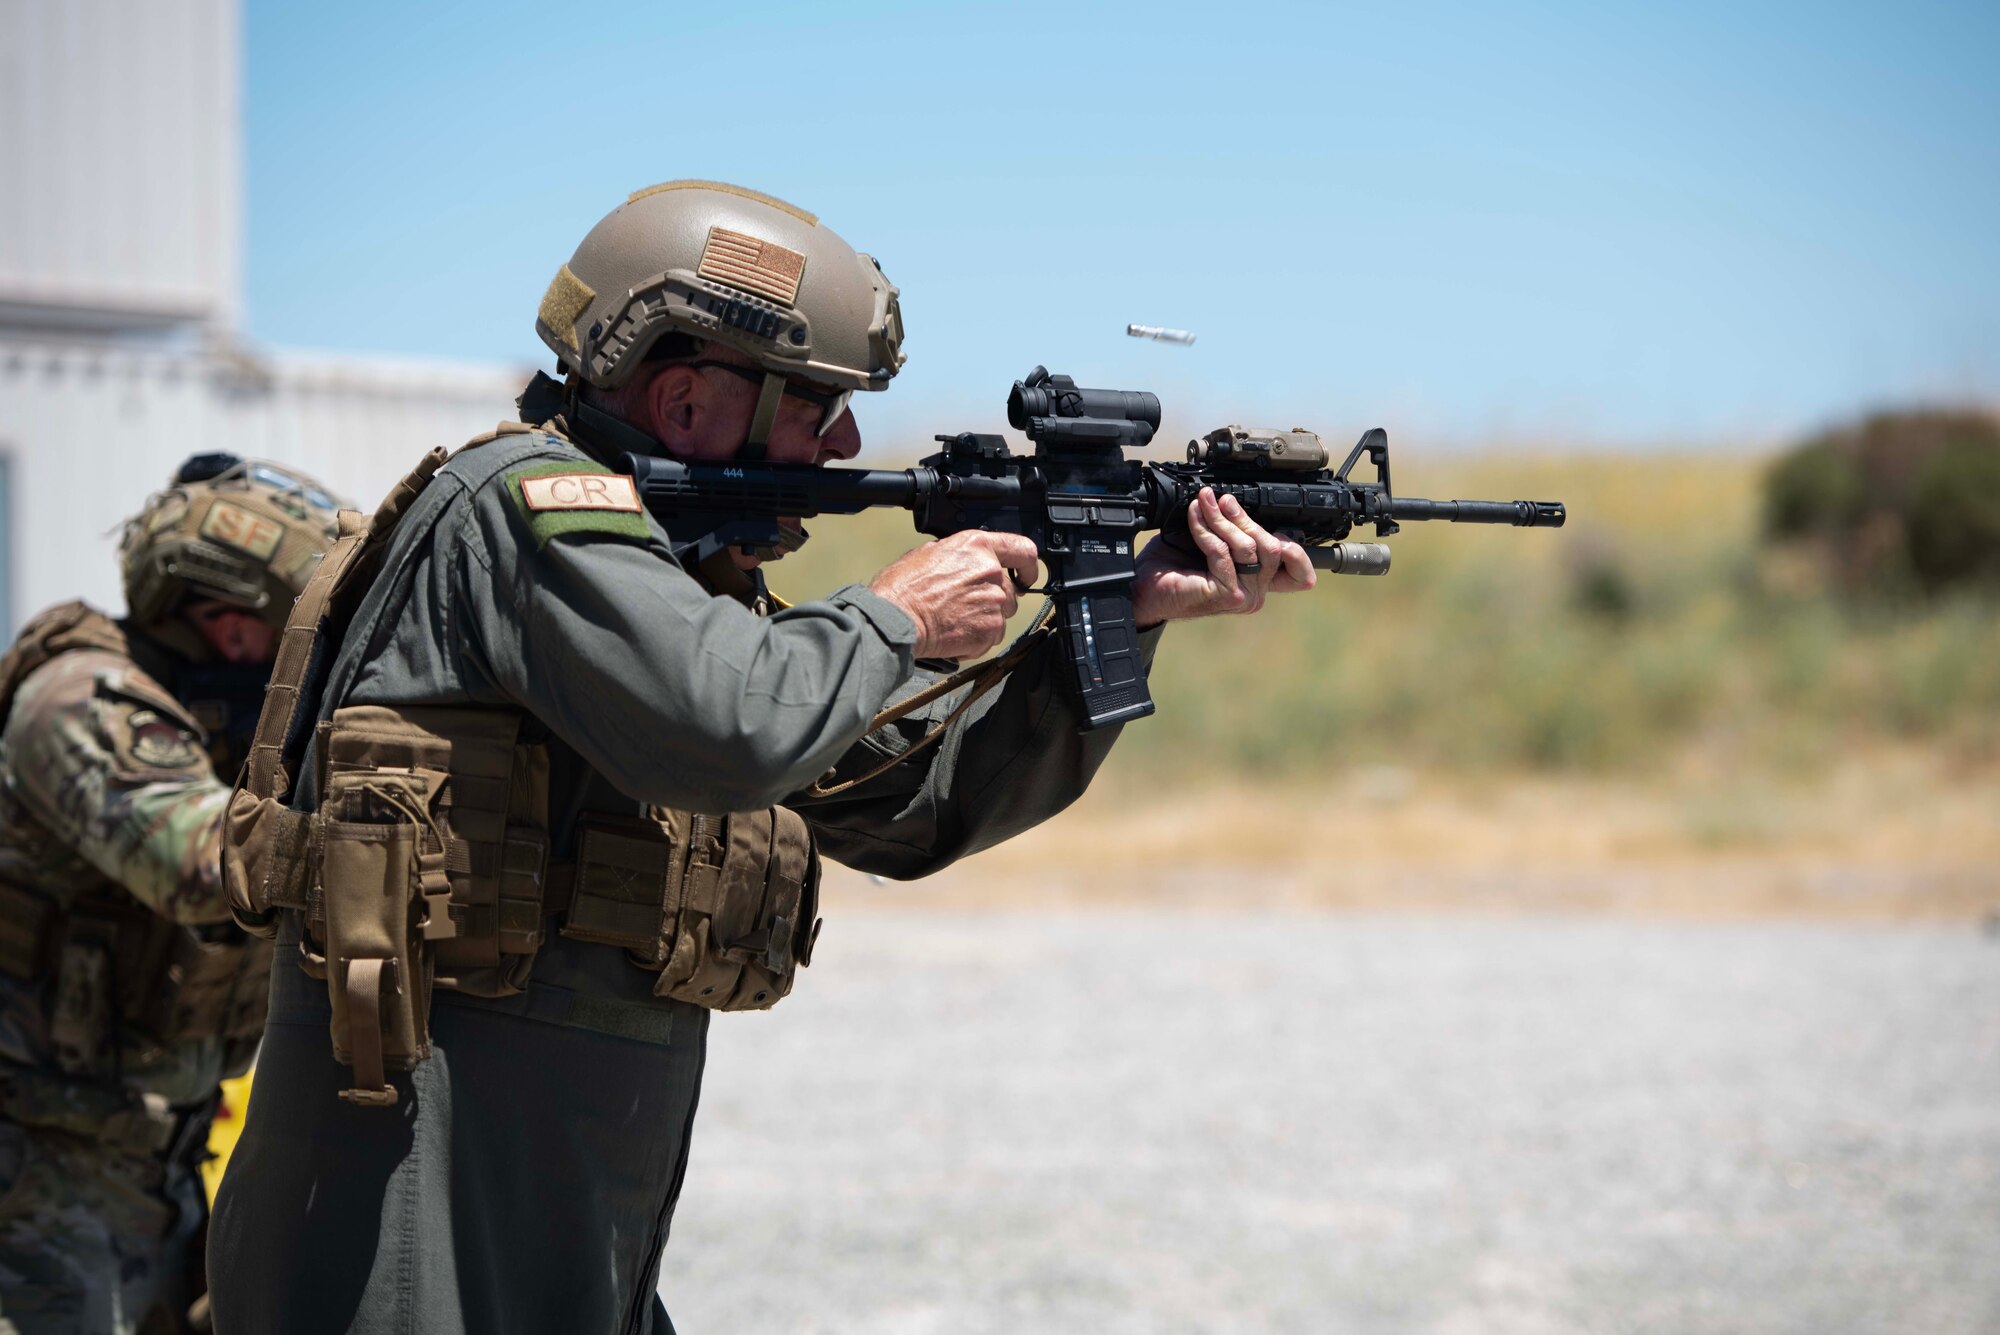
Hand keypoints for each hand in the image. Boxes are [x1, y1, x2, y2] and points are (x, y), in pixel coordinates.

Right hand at [869, 531, 1041, 659]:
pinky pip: (992, 636)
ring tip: (956, 620)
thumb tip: (965, 561)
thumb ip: (959, 555)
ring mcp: (993, 602)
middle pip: (1009, 590)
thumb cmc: (903, 587)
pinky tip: (955, 633)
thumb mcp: (930, 552)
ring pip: (1002, 614)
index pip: (1023, 550)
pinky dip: (977, 638)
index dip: (1028, 567)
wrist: (896, 618)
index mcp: (977, 546)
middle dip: (992, 599)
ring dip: (985, 619)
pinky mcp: (990, 629)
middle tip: (964, 606)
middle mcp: (991, 571)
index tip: (1026, 577)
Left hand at [1131, 487, 1315, 626]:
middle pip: (1274, 548)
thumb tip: (1238, 500)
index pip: (1301, 577)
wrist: (1142, 588)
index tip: (1272, 521)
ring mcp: (1243, 596)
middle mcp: (1256, 594)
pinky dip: (1206, 529)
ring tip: (1204, 502)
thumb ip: (1235, 532)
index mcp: (1259, 583)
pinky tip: (1194, 516)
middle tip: (1221, 500)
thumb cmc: (1173, 566)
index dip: (1299, 552)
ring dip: (1222, 519)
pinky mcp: (1225, 594)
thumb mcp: (1213, 544)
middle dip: (1245, 518)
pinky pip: (1223, 552)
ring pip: (1248, 547)